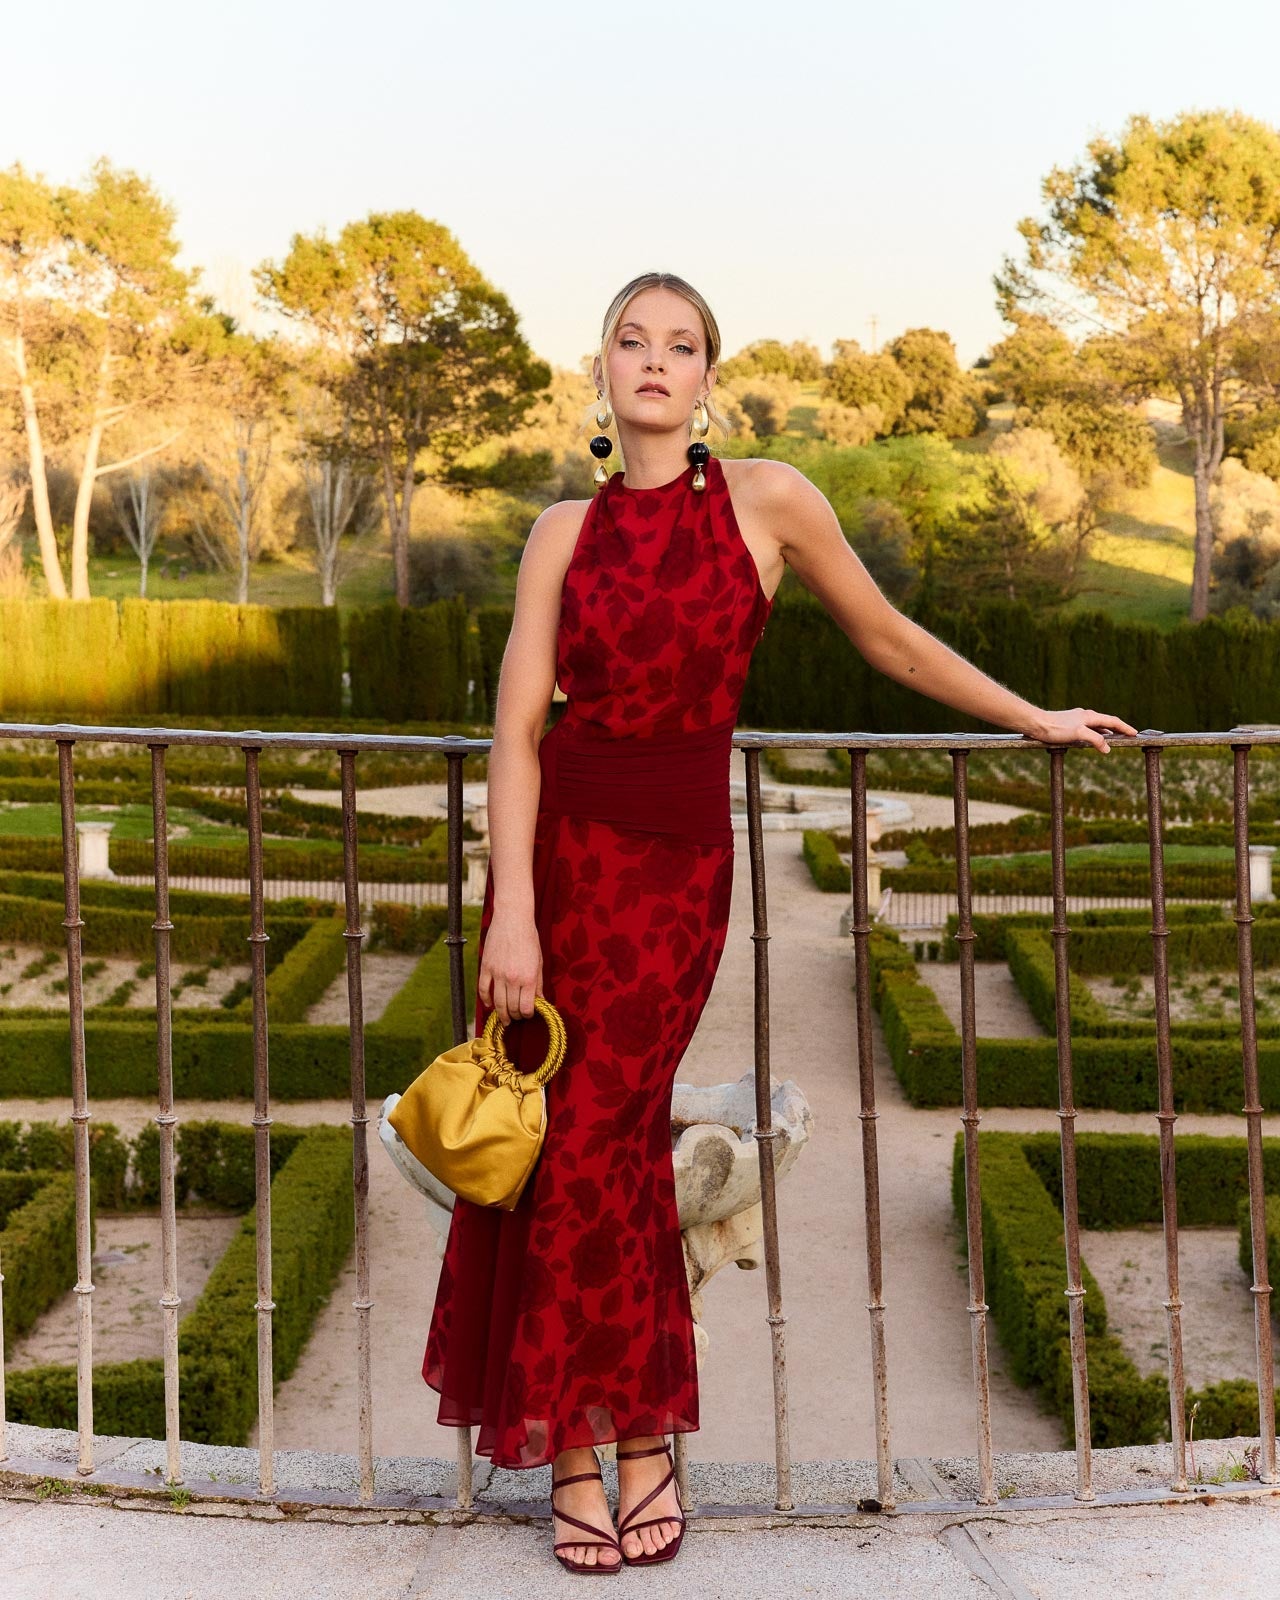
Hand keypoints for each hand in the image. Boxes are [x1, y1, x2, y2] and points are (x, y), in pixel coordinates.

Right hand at [477, 907, 543, 1025]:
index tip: (528, 1014)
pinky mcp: (486, 967)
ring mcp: (497, 973)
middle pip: (511, 1007)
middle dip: (515, 1016)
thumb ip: (538, 983)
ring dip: (501, 1013)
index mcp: (529, 977)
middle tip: (516, 1017)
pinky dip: (485, 1000)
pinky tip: (489, 1005)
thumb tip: (540, 1000)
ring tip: (504, 1018)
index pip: (526, 1007)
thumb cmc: (529, 938)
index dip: (528, 1015)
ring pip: (497, 1002)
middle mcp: (512, 978)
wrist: (513, 918)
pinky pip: (483, 989)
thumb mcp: (539, 961)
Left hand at [1023, 707, 1139, 753]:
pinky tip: (1092, 740)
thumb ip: (1095, 740)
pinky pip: (1087, 729)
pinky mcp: (1069, 725)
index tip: (1135, 733)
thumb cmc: (1056, 728)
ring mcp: (1077, 719)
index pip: (1113, 721)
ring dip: (1106, 732)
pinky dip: (1095, 734)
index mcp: (1090, 716)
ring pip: (1096, 726)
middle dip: (1118, 729)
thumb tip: (1107, 748)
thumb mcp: (1078, 734)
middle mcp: (1085, 716)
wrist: (1036, 724)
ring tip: (1113, 740)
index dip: (1125, 727)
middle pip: (1106, 722)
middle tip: (1127, 736)